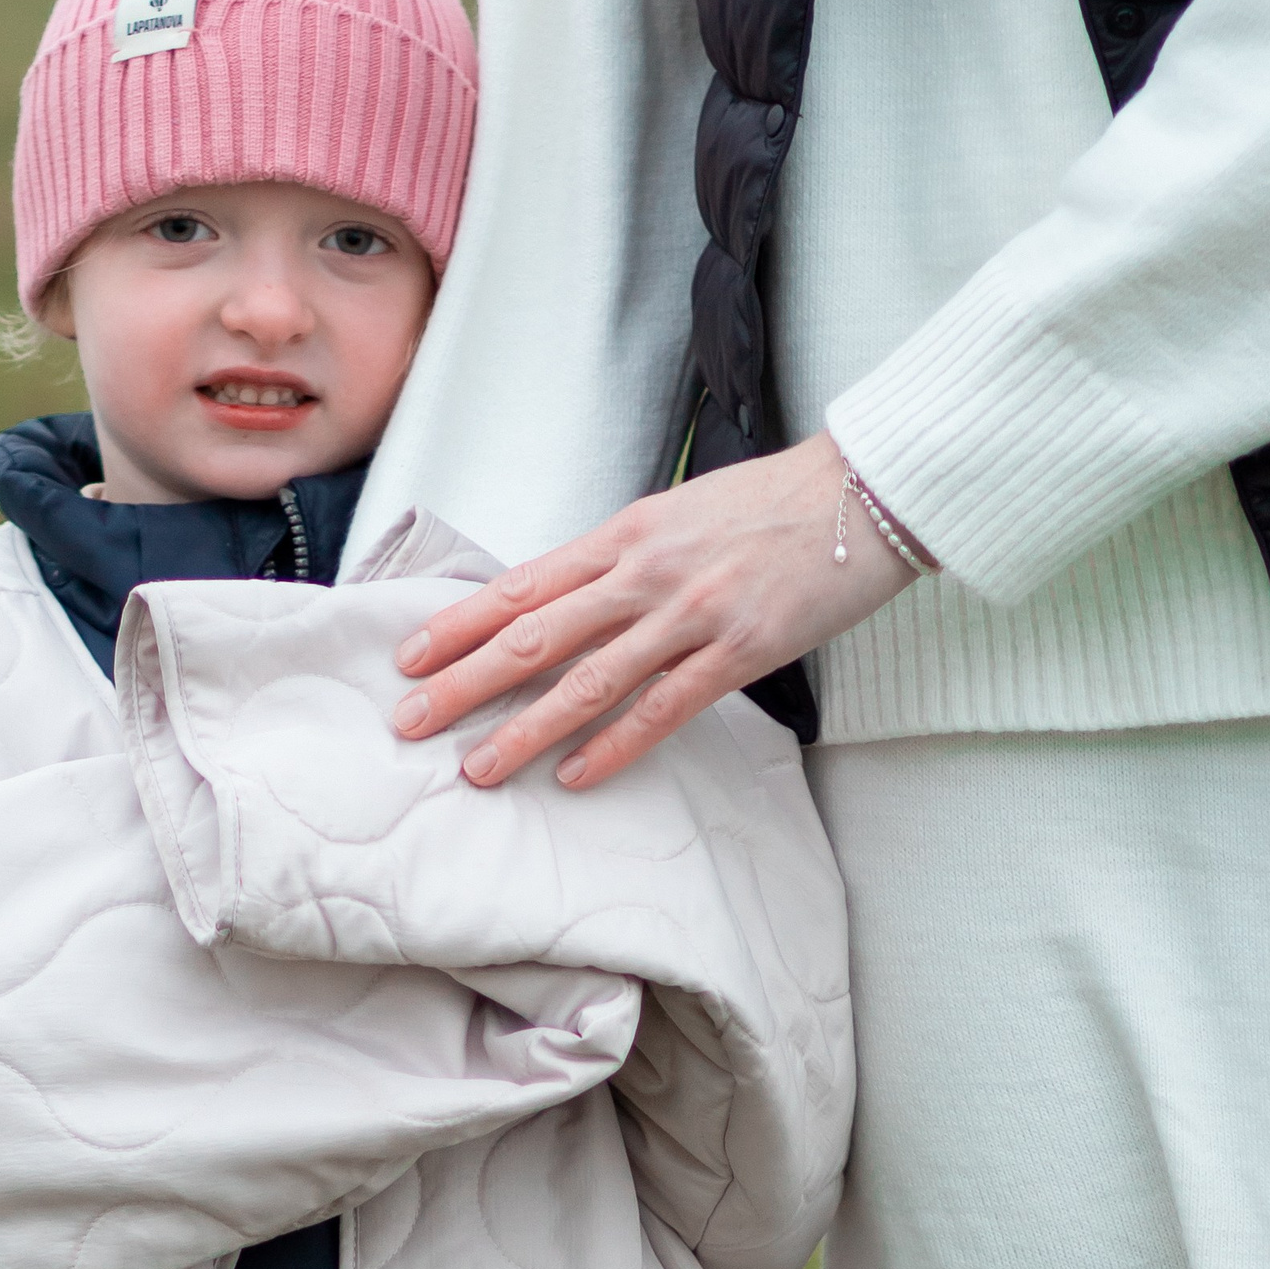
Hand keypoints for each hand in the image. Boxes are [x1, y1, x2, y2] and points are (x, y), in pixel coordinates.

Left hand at [389, 432, 921, 788]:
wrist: (861, 493)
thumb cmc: (769, 501)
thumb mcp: (677, 514)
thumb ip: (621, 557)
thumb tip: (563, 598)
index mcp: (624, 534)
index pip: (521, 585)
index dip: (459, 623)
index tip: (407, 655)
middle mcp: (645, 573)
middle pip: (535, 635)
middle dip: (464, 681)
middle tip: (409, 720)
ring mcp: (691, 613)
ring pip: (588, 680)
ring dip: (524, 729)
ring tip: (476, 768)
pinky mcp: (740, 650)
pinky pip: (664, 706)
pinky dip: (614, 744)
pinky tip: (574, 775)